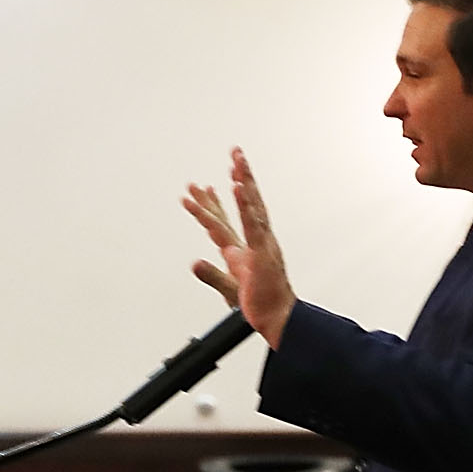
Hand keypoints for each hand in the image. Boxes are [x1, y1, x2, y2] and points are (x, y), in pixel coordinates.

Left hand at [182, 148, 295, 344]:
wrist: (279, 319)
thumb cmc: (261, 305)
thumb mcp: (229, 288)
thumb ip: (211, 274)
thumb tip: (194, 262)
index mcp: (248, 248)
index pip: (233, 217)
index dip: (221, 199)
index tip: (211, 182)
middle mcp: (257, 241)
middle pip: (246, 202)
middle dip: (240, 175)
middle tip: (235, 152)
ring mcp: (261, 245)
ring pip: (249, 208)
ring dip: (243, 182)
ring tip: (235, 161)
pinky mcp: (262, 253)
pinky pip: (251, 225)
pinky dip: (245, 205)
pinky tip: (237, 188)